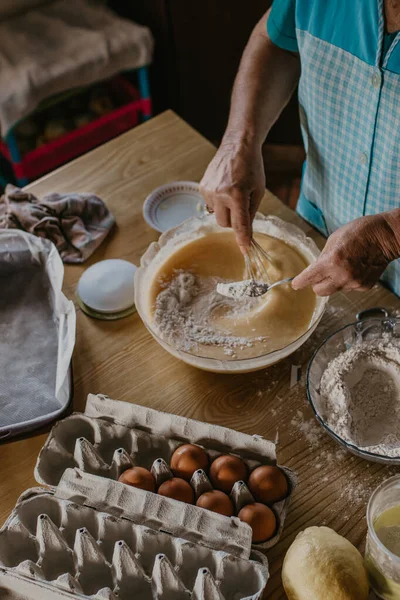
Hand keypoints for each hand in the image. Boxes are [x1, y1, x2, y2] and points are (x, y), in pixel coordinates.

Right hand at [200, 135, 264, 251]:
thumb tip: (246, 232)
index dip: (243, 239)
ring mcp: (209, 191)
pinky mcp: (202, 187)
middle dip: (233, 222)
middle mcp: (220, 194)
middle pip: (224, 224)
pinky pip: (210, 205)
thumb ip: (251, 213)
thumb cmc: (251, 167)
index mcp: (237, 195)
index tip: (245, 250)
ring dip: (225, 210)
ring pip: (217, 215)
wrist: (237, 146)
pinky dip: (218, 202)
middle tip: (241, 208)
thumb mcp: (258, 191)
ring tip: (233, 193)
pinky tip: (224, 188)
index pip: (239, 224)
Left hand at [292, 213, 399, 295]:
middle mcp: (342, 275)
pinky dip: (347, 281)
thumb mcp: (334, 239)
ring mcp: (354, 283)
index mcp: (331, 261)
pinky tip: (355, 268)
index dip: (300, 282)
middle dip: (316, 284)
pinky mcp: (364, 286)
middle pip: (319, 291)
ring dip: (333, 282)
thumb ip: (323, 256)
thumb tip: (315, 269)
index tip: (295, 284)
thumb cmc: (359, 232)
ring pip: (334, 290)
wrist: (386, 236)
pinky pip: (348, 287)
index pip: (309, 278)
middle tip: (319, 275)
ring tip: (343, 266)